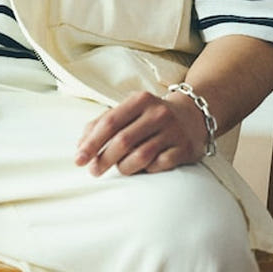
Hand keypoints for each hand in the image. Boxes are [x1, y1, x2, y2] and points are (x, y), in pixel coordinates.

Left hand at [75, 90, 207, 175]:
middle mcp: (158, 113)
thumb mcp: (129, 111)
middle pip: (123, 141)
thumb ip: (103, 123)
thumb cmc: (150, 115)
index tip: (79, 159)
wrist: (193, 115)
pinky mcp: (185, 148)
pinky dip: (147, 170)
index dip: (92, 142)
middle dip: (104, 159)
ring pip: (140, 156)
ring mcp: (173, 131)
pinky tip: (144, 167)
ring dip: (124, 167)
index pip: (110, 122)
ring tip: (120, 168)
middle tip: (94, 171)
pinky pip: (159, 166)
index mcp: (140, 100)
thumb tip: (80, 145)